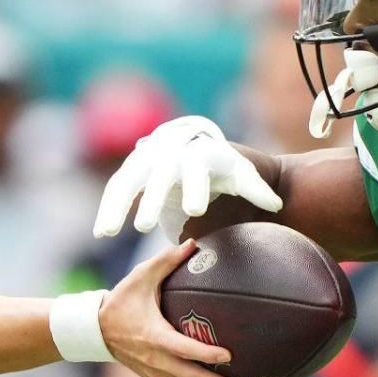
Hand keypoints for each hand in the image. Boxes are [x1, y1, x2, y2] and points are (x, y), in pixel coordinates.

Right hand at [94, 115, 283, 239]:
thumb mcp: (242, 175)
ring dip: (116, 206)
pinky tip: (100, 232)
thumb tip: (277, 204)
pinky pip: (117, 189)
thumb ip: (257, 189)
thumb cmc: (224, 167)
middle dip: (150, 198)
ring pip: (128, 181)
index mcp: (199, 152)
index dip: (193, 187)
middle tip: (145, 225)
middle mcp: (169, 152)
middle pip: (157, 174)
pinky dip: (108, 208)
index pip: (196, 168)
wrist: (196, 144)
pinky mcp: (132, 171)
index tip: (194, 210)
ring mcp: (146, 160)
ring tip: (107, 232)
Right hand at [102, 241, 249, 376]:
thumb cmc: (121, 301)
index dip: (205, 353)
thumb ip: (166, 261)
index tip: (228, 356)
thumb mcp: (140, 277)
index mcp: (154, 336)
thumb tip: (193, 243)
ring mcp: (155, 372)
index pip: (183, 349)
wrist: (95, 330)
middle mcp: (156, 360)